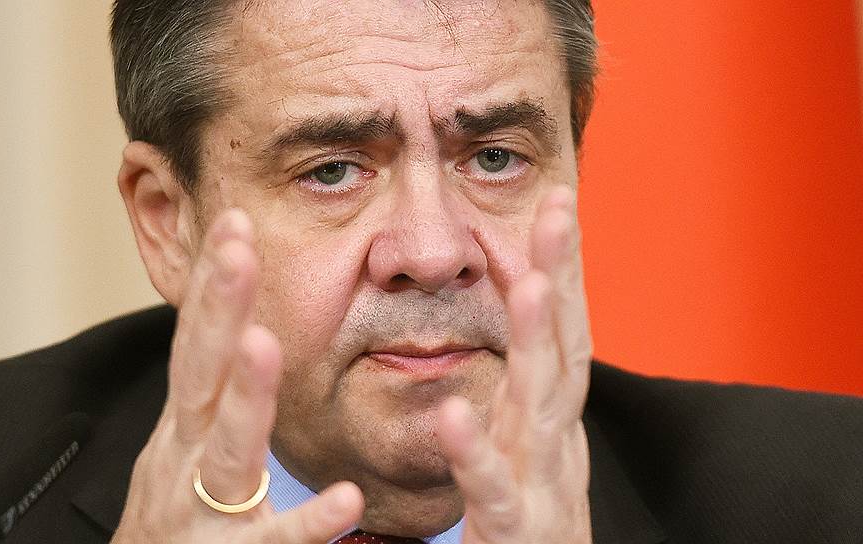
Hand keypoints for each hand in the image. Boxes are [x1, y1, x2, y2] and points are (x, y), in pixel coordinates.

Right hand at [112, 210, 364, 542]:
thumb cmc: (177, 515)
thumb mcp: (188, 444)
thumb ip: (216, 390)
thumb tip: (241, 324)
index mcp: (185, 424)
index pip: (196, 342)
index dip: (212, 284)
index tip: (235, 223)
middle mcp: (185, 456)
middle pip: (200, 374)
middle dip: (218, 309)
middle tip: (238, 248)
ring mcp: (201, 509)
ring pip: (228, 450)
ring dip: (245, 397)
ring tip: (265, 344)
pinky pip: (273, 543)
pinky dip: (306, 521)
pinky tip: (345, 499)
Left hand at [436, 185, 593, 542]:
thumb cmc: (528, 520)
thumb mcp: (527, 444)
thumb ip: (521, 390)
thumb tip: (519, 325)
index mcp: (551, 417)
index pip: (563, 331)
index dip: (564, 266)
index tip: (559, 200)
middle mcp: (555, 440)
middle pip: (562, 349)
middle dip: (562, 277)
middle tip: (559, 209)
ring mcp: (539, 483)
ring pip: (540, 407)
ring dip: (537, 345)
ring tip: (529, 286)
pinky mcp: (511, 528)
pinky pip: (492, 489)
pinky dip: (477, 453)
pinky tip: (455, 414)